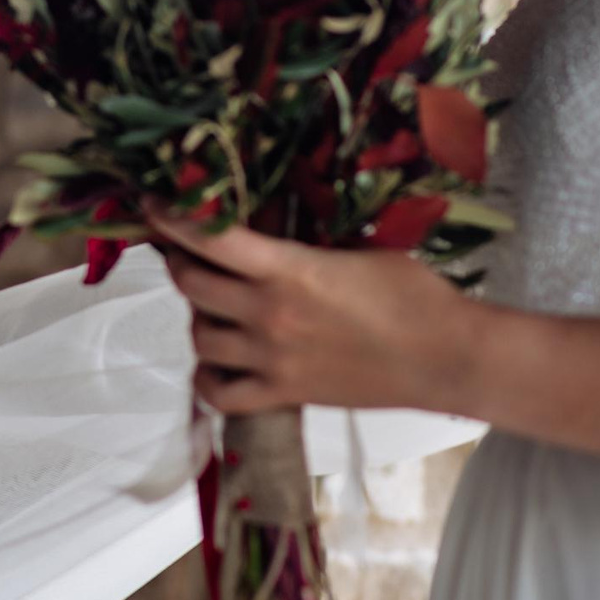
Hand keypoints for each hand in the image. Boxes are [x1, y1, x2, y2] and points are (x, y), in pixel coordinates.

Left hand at [142, 195, 482, 417]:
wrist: (446, 358)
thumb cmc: (415, 296)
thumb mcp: (357, 250)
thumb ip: (306, 245)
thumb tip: (272, 231)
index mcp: (289, 270)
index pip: (210, 238)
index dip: (173, 217)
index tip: (153, 203)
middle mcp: (270, 315)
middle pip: (192, 285)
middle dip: (181, 262)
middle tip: (189, 252)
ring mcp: (272, 360)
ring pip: (199, 338)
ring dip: (198, 317)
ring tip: (214, 305)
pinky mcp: (284, 395)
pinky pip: (220, 393)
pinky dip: (209, 377)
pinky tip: (218, 361)